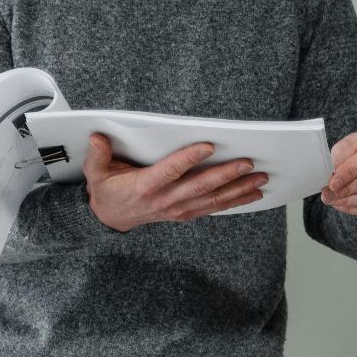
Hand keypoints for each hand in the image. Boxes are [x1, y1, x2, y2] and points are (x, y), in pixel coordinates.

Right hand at [81, 134, 268, 230]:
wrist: (110, 219)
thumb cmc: (108, 191)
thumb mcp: (97, 173)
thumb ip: (99, 155)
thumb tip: (98, 137)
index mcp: (146, 186)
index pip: (171, 171)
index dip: (189, 158)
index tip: (208, 145)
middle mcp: (165, 200)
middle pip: (200, 186)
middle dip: (226, 174)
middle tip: (248, 163)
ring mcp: (177, 209)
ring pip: (212, 199)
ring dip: (238, 189)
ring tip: (260, 178)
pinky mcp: (185, 213)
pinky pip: (213, 207)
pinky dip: (235, 201)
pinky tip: (252, 194)